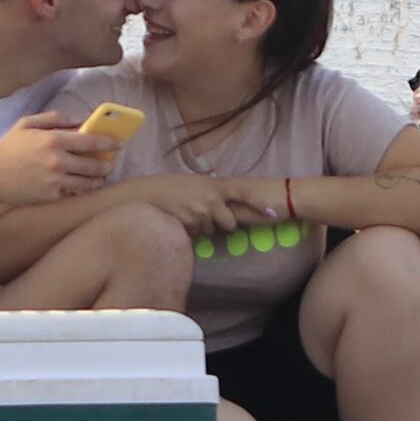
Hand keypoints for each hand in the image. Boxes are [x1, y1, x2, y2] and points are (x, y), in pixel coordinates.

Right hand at [0, 114, 118, 204]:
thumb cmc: (8, 147)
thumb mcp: (27, 124)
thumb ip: (55, 119)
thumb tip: (79, 121)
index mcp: (53, 139)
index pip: (90, 140)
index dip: (108, 142)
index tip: (117, 143)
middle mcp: (57, 160)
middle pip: (94, 164)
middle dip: (106, 164)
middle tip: (110, 164)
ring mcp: (54, 180)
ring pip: (88, 182)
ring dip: (98, 180)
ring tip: (100, 177)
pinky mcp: (50, 196)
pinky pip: (73, 193)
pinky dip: (79, 189)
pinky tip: (81, 186)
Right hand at [146, 177, 262, 236]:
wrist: (146, 195)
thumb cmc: (169, 187)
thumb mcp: (195, 183)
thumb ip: (211, 193)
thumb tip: (223, 205)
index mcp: (214, 185)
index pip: (243, 193)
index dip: (259, 204)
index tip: (273, 213)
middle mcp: (211, 199)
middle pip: (229, 223)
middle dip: (219, 224)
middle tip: (201, 215)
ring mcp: (201, 214)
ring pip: (210, 231)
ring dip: (201, 228)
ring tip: (184, 214)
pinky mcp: (191, 227)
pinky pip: (197, 237)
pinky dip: (189, 232)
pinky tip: (178, 220)